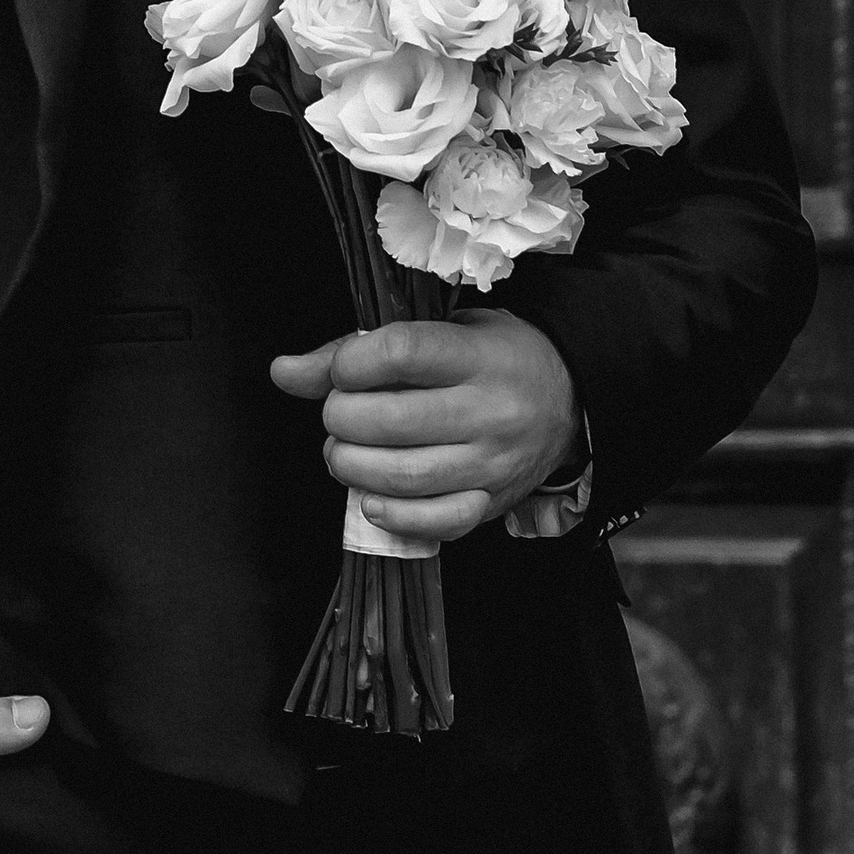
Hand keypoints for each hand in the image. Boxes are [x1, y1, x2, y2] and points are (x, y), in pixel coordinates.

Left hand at [269, 308, 582, 541]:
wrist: (569, 396)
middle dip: (341, 417)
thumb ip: (360, 350)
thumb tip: (284, 372)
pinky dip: (389, 513)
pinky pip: (431, 522)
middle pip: (390, 421)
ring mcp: (491, 464)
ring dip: (352, 465)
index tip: (344, 369)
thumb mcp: (440, 331)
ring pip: (402, 476)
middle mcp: (489, 411)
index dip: (351, 363)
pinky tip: (372, 496)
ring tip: (347, 449)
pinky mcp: (489, 504)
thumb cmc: (491, 356)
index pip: (400, 353)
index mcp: (476, 356)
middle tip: (341, 412)